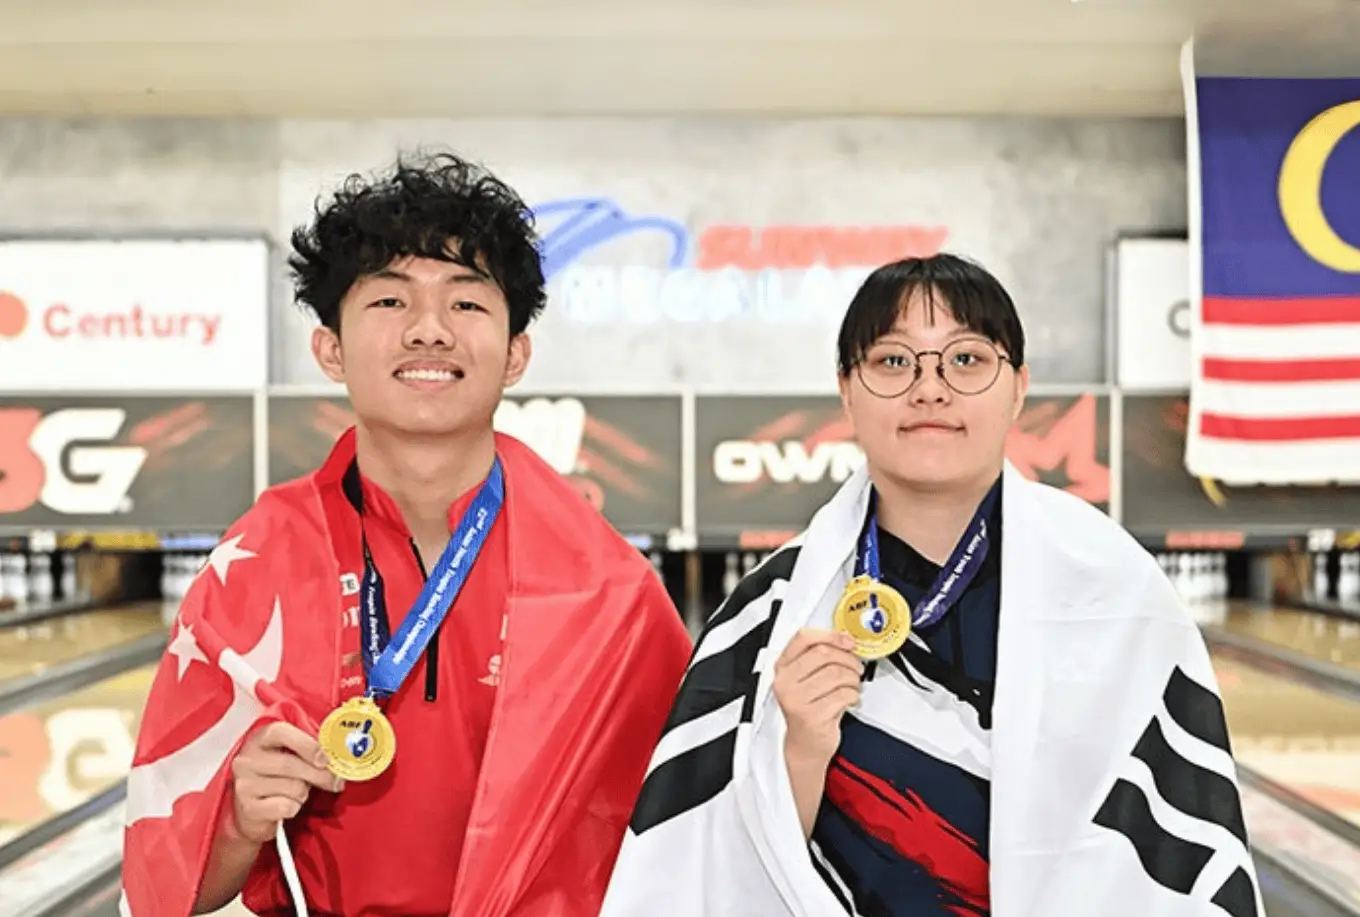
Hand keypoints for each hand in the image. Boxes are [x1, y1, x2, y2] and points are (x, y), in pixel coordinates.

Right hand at [228, 721, 342, 844]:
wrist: (250, 810)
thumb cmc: (275, 778)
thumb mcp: (287, 756)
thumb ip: (307, 751)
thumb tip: (338, 757)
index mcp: (259, 740)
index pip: (280, 732)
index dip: (307, 744)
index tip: (325, 758)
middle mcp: (247, 760)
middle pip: (291, 764)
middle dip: (320, 775)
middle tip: (335, 781)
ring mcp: (245, 785)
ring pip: (293, 788)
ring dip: (304, 793)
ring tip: (298, 792)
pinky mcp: (249, 808)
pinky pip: (287, 807)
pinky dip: (294, 807)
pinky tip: (287, 805)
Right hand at [772, 628, 863, 772]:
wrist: (804, 746)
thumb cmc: (808, 710)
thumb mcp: (805, 680)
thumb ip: (818, 658)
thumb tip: (845, 640)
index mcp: (782, 667)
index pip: (804, 638)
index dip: (831, 635)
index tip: (847, 641)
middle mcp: (785, 682)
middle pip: (824, 654)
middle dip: (848, 659)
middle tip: (856, 667)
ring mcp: (797, 700)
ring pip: (837, 674)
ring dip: (853, 679)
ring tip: (852, 686)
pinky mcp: (812, 716)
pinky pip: (843, 695)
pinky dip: (854, 695)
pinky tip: (850, 700)